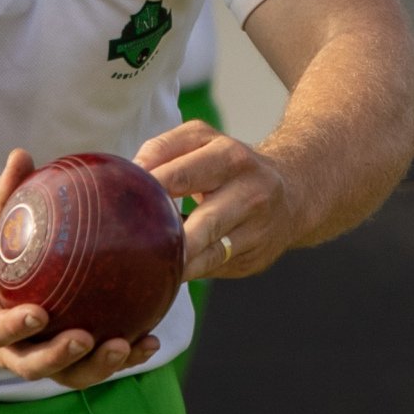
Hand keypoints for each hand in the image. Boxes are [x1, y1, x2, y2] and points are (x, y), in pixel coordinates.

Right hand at [0, 150, 160, 390]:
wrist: (11, 286)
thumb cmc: (6, 252)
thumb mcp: (1, 222)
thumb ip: (8, 194)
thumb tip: (20, 154)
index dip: (15, 327)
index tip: (40, 313)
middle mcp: (13, 350)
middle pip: (33, 365)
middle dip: (60, 357)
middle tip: (86, 337)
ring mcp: (45, 362)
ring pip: (70, 375)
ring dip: (98, 366)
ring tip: (127, 344)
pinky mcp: (75, 365)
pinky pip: (100, 366)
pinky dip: (126, 356)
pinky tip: (151, 340)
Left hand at [137, 120, 298, 280]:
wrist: (294, 193)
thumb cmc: (229, 166)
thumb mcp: (202, 141)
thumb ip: (162, 149)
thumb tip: (127, 173)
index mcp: (229, 156)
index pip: (182, 174)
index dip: (149, 189)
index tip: (119, 202)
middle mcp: (250, 192)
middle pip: (205, 222)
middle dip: (170, 237)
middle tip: (133, 245)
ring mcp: (257, 229)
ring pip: (211, 254)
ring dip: (177, 261)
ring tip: (147, 265)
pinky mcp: (255, 258)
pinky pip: (214, 269)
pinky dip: (188, 271)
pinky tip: (167, 272)